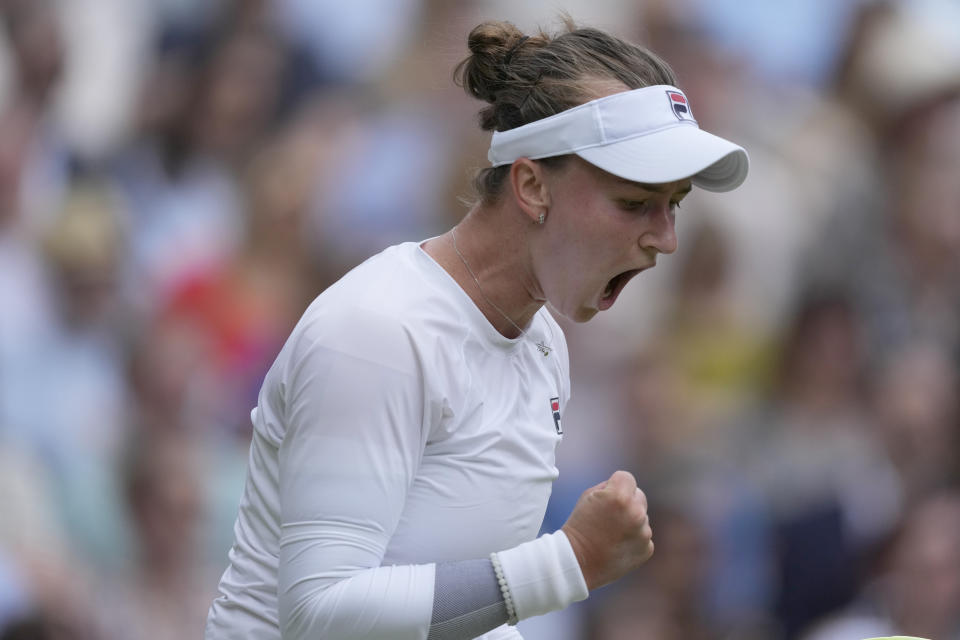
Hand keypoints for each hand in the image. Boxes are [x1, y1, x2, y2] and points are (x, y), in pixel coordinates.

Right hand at [561, 470, 653, 589]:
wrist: (578, 562)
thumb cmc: (580, 525)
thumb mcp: (588, 496)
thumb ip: (610, 487)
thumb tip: (627, 488)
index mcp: (620, 497)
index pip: (627, 477)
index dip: (614, 485)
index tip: (605, 496)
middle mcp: (636, 513)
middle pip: (639, 495)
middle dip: (626, 501)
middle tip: (609, 515)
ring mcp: (644, 533)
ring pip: (642, 517)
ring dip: (631, 521)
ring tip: (610, 533)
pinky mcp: (647, 549)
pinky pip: (643, 535)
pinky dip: (633, 538)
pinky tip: (617, 545)